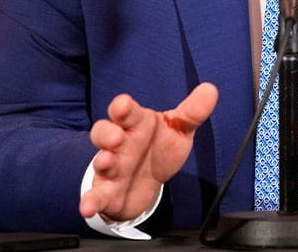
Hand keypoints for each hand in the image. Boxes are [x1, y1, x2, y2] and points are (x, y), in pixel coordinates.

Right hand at [79, 83, 218, 221]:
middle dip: (107, 133)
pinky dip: (90, 201)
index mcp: (135, 124)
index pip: (126, 112)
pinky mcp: (107, 192)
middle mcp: (119, 144)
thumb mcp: (178, 130)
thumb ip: (192, 113)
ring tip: (107, 162)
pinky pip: (96, 195)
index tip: (123, 105)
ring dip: (102, 161)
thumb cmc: (159, 148)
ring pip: (100, 161)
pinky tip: (87, 207)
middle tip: (117, 137)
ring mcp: (111, 168)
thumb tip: (210, 89)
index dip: (123, 108)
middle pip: (104, 132)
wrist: (147, 183)